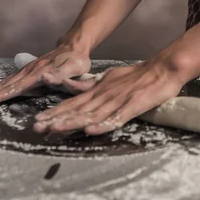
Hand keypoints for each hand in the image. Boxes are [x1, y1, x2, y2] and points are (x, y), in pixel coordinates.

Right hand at [0, 45, 90, 106]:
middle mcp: (28, 72)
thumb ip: (62, 76)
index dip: (0, 95)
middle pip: (4, 84)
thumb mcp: (76, 69)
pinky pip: (6, 80)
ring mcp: (25, 71)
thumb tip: (46, 79)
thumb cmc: (76, 61)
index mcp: (39, 74)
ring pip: (2, 82)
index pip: (16, 87)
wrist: (73, 46)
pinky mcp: (25, 72)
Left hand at [32, 60, 184, 135]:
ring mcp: (118, 100)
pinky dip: (103, 124)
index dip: (55, 112)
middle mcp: (104, 95)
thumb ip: (89, 84)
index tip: (37, 120)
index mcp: (98, 90)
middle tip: (37, 127)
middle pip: (77, 110)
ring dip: (72, 122)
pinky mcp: (133, 105)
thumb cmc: (135, 76)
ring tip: (56, 130)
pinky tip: (91, 131)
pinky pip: (117, 117)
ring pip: (92, 114)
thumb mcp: (107, 77)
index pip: (72, 103)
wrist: (162, 69)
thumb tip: (69, 85)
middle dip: (56, 119)